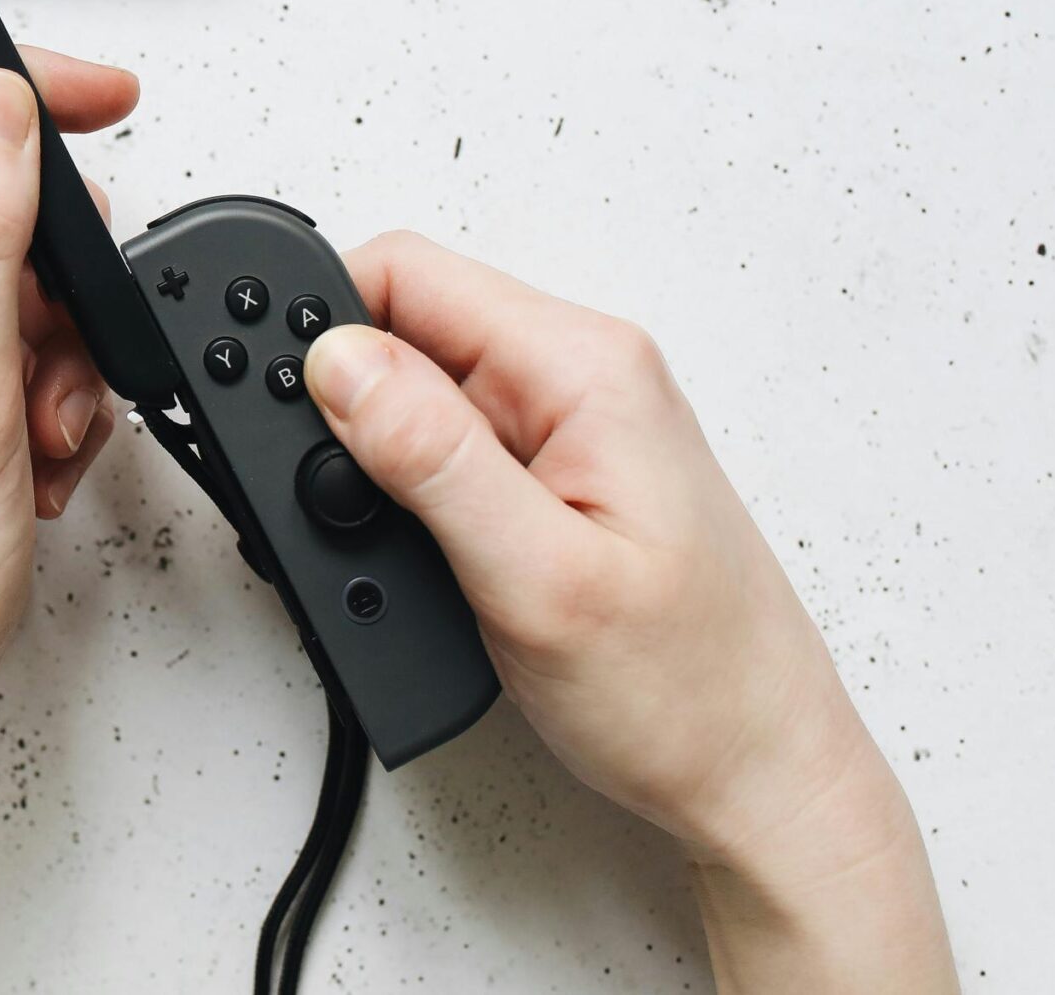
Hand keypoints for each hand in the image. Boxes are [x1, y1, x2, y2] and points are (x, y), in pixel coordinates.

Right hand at [302, 232, 954, 992]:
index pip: (406, 271)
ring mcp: (573, 427)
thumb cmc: (690, 694)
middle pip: (405, 325)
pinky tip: (422, 555)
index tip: (293, 416)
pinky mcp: (559, 476)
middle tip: (340, 502)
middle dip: (343, 402)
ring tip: (392, 546)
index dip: (324, 331)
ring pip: (418, 392)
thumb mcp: (537, 579)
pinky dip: (409, 496)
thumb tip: (337, 361)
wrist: (762, 783)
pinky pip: (450, 448)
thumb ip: (431, 458)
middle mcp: (583, 377)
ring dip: (374, 457)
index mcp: (586, 367)